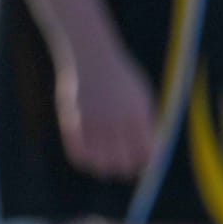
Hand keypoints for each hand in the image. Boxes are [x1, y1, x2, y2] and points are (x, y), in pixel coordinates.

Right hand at [55, 45, 156, 180]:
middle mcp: (116, 121)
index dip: (144, 162)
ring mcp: (93, 122)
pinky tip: (89, 155)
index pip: (145, 154)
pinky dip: (85, 160)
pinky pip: (79, 155)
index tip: (140, 162)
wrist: (91, 55)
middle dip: (125, 168)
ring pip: (101, 165)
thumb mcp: (140, 97)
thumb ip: (145, 125)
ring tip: (105, 162)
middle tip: (122, 164)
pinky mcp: (73, 121)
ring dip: (104, 167)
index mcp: (137, 115)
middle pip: (123, 164)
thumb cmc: (119, 77)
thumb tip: (149, 155)